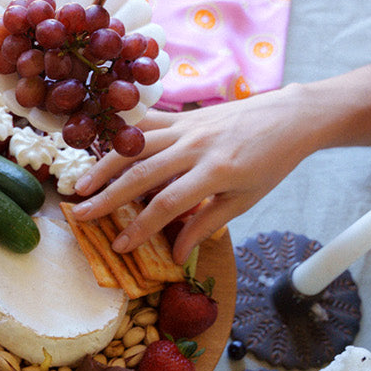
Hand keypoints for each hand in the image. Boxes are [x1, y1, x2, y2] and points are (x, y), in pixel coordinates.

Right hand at [69, 87, 317, 259]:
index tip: (119, 246)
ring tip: (80, 185)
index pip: (166, 204)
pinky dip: (121, 134)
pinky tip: (99, 147)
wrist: (290, 117)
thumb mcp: (244, 200)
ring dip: (104, 166)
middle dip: (107, 198)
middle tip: (80, 215)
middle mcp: (196, 146)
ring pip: (136, 145)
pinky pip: (146, 122)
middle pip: (141, 174)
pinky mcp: (183, 114)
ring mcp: (187, 126)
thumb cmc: (271, 163)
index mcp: (215, 172)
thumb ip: (206, 225)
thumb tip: (175, 255)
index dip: (139, 228)